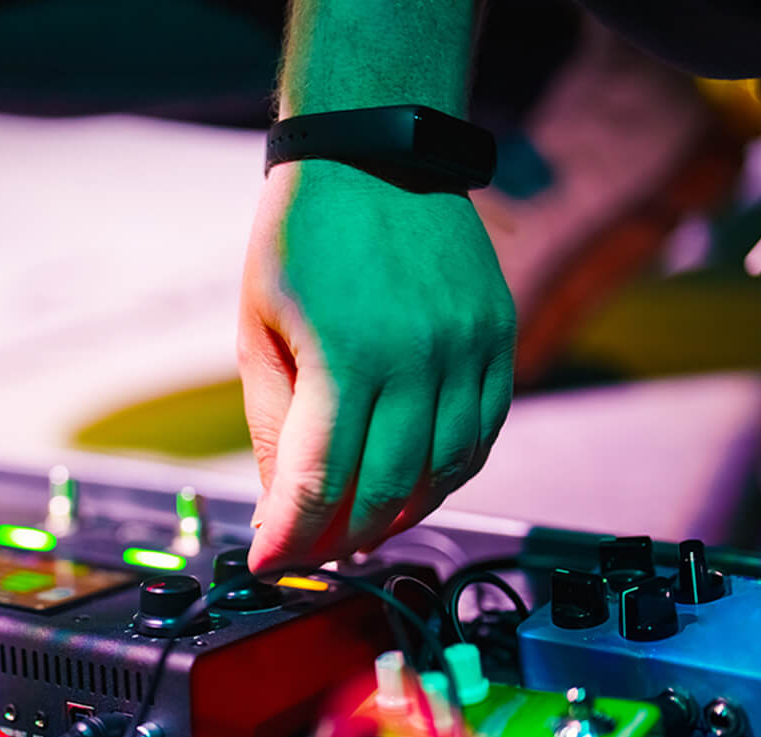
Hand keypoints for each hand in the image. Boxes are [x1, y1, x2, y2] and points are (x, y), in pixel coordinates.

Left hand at [238, 159, 515, 571]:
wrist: (377, 150)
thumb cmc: (303, 235)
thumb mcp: (261, 328)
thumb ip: (276, 424)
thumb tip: (285, 506)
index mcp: (347, 355)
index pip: (322, 483)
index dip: (292, 537)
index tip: (269, 561)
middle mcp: (419, 358)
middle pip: (388, 492)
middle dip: (341, 538)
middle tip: (311, 551)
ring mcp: (469, 349)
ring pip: (444, 474)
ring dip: (398, 516)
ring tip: (359, 528)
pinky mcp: (498, 339)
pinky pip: (482, 436)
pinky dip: (446, 476)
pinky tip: (412, 486)